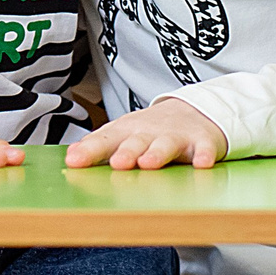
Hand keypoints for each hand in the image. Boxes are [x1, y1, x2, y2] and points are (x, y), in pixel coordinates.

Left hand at [65, 97, 229, 169]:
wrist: (193, 110)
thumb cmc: (151, 129)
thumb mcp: (123, 134)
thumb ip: (99, 146)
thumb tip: (71, 158)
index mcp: (127, 131)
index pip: (104, 139)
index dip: (89, 150)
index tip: (74, 161)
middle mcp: (150, 132)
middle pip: (136, 142)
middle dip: (126, 152)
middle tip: (117, 163)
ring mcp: (177, 135)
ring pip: (166, 145)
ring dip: (157, 154)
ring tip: (148, 164)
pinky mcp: (202, 141)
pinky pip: (204, 149)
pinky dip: (204, 155)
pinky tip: (202, 164)